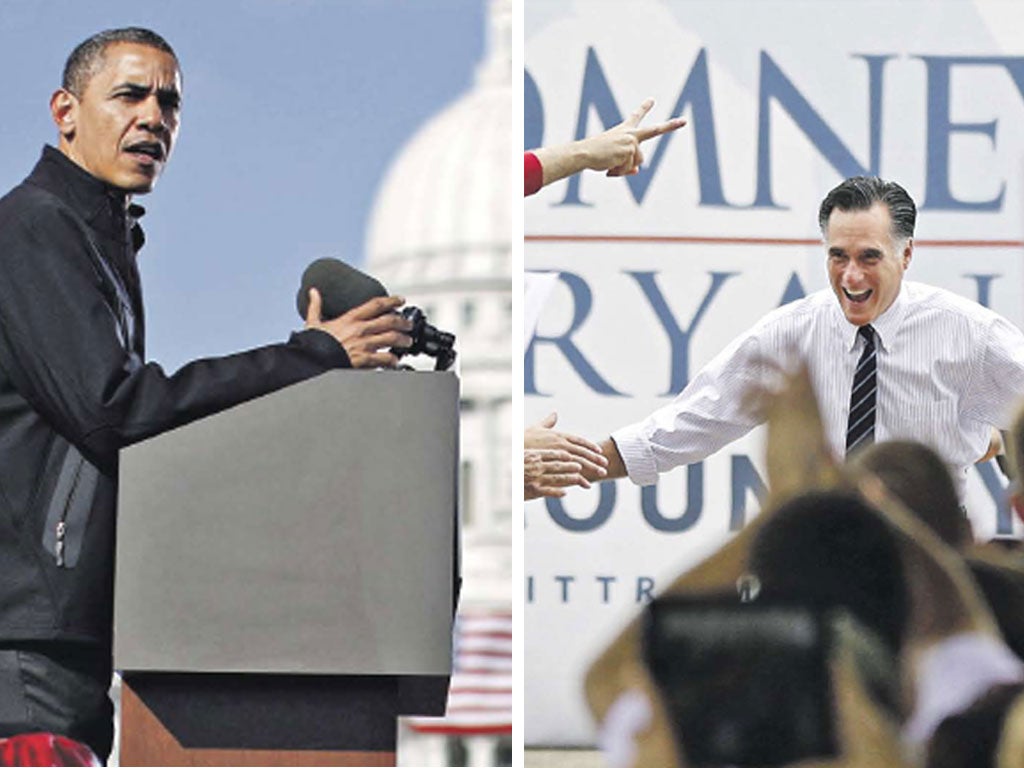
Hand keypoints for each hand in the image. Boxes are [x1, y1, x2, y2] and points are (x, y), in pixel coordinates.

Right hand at [304, 288, 412, 368]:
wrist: (311, 361)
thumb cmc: (312, 344)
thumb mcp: (313, 323)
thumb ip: (316, 306)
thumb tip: (313, 292)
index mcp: (350, 318)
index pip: (376, 304)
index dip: (391, 301)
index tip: (400, 300)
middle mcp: (360, 329)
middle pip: (390, 320)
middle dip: (403, 322)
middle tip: (408, 325)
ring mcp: (364, 345)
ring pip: (392, 338)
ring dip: (403, 340)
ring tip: (406, 342)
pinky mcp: (364, 360)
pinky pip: (385, 359)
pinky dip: (393, 360)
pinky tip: (395, 361)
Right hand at [524, 413, 608, 498]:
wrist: (509, 452)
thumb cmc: (522, 441)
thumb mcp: (535, 429)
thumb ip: (548, 422)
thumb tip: (554, 414)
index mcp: (557, 437)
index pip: (578, 441)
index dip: (590, 446)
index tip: (600, 451)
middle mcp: (557, 447)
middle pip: (581, 454)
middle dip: (594, 460)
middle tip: (605, 465)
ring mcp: (553, 460)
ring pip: (575, 466)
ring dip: (588, 472)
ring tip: (598, 476)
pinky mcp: (547, 471)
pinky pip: (562, 478)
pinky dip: (574, 481)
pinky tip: (584, 485)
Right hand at [530, 98, 686, 188]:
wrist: (584, 154)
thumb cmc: (595, 155)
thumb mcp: (613, 158)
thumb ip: (628, 163)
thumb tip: (637, 171)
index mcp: (624, 130)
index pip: (636, 117)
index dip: (644, 108)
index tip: (652, 100)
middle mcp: (630, 134)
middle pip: (655, 130)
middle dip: (671, 126)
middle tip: (684, 121)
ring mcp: (631, 141)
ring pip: (638, 162)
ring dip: (624, 168)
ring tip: (610, 165)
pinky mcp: (629, 151)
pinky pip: (629, 168)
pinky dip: (619, 172)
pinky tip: (609, 167)